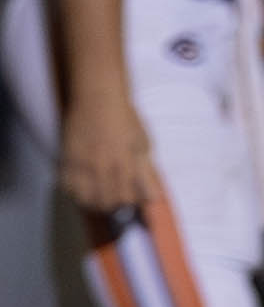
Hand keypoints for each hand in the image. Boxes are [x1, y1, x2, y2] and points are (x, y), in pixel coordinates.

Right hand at [57, 86, 155, 220]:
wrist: (98, 100)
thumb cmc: (126, 120)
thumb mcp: (143, 145)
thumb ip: (147, 173)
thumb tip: (154, 197)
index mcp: (125, 163)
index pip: (128, 198)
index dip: (132, 204)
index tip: (133, 201)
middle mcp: (103, 166)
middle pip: (107, 202)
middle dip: (115, 206)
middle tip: (117, 200)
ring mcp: (82, 164)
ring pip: (86, 199)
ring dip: (94, 203)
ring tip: (100, 197)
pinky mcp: (67, 159)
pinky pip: (67, 187)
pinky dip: (75, 193)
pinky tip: (83, 189)